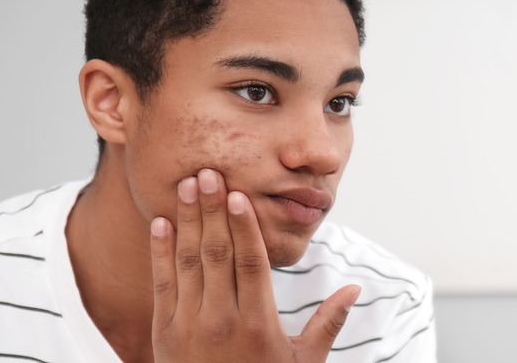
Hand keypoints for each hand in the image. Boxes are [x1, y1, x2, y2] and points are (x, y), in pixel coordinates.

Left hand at [149, 168, 360, 361]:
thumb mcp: (304, 362)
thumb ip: (327, 323)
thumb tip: (356, 288)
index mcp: (258, 324)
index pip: (251, 264)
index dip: (244, 227)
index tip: (238, 194)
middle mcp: (222, 321)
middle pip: (217, 254)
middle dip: (212, 210)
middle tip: (208, 172)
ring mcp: (189, 325)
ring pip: (188, 262)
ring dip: (186, 220)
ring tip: (186, 185)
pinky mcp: (164, 331)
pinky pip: (161, 284)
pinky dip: (160, 252)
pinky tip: (161, 223)